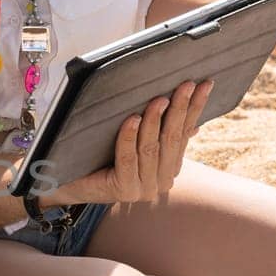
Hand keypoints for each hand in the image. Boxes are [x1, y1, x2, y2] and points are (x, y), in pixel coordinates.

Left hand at [53, 78, 214, 207]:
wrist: (70, 182)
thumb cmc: (103, 156)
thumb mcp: (136, 142)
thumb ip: (161, 134)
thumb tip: (193, 122)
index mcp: (169, 168)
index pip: (184, 133)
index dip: (195, 108)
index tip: (205, 84)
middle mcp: (161, 181)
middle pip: (172, 139)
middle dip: (179, 110)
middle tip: (185, 85)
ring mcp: (144, 189)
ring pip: (151, 148)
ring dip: (155, 121)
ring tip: (159, 99)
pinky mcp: (124, 190)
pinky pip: (128, 158)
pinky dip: (129, 137)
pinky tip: (132, 119)